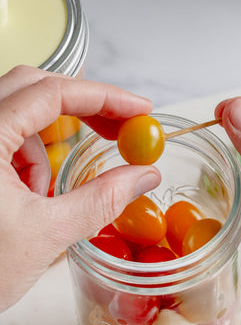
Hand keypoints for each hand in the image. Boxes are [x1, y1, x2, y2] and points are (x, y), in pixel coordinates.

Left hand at [0, 66, 160, 311]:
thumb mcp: (46, 235)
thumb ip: (101, 200)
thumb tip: (144, 175)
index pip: (51, 93)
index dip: (104, 97)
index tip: (140, 110)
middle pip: (34, 89)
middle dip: (82, 110)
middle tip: (119, 131)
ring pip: (20, 118)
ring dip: (47, 150)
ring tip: (48, 197)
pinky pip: (8, 143)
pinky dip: (30, 164)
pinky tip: (29, 201)